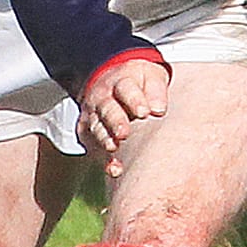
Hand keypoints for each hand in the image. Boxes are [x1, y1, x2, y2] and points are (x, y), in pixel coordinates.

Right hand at [78, 58, 169, 176]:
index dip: (133, 100)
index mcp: (121, 82)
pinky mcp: (88, 135)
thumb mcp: (150, 77)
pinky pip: (93, 147)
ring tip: (113, 149)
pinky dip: (103, 159)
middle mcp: (102, 98)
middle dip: (115, 122)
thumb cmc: (139, 84)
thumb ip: (155, 90)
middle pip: (107, 109)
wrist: (110, 84)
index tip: (144, 112)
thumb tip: (158, 110)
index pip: (126, 89)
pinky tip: (114, 169)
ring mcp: (92, 116)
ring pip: (96, 128)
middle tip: (124, 133)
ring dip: (104, 140)